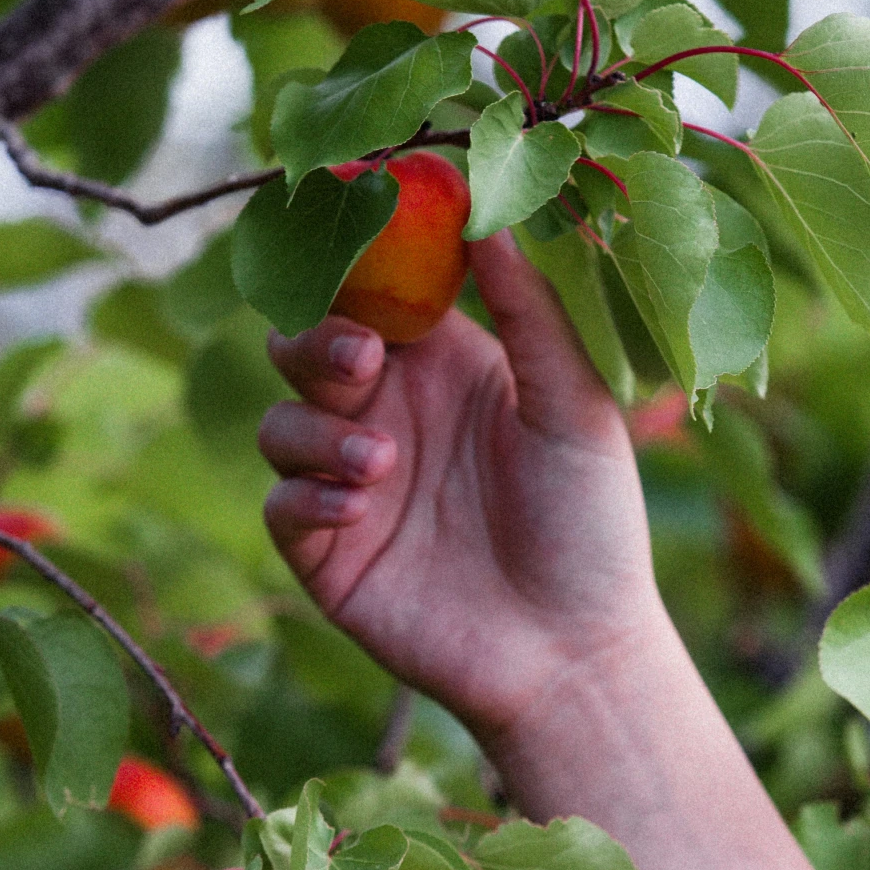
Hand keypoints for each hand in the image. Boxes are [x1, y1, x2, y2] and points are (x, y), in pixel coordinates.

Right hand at [258, 231, 667, 746]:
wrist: (573, 654)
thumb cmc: (590, 525)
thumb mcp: (574, 405)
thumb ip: (528, 312)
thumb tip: (486, 215)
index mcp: (444, 367)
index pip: (373, 294)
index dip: (355, 266)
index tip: (359, 241)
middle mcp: (388, 415)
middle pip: (303, 347)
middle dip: (317, 341)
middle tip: (366, 359)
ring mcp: (350, 485)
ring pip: (279, 422)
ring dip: (317, 428)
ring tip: (381, 462)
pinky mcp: (327, 555)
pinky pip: (281, 505)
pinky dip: (308, 495)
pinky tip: (362, 504)